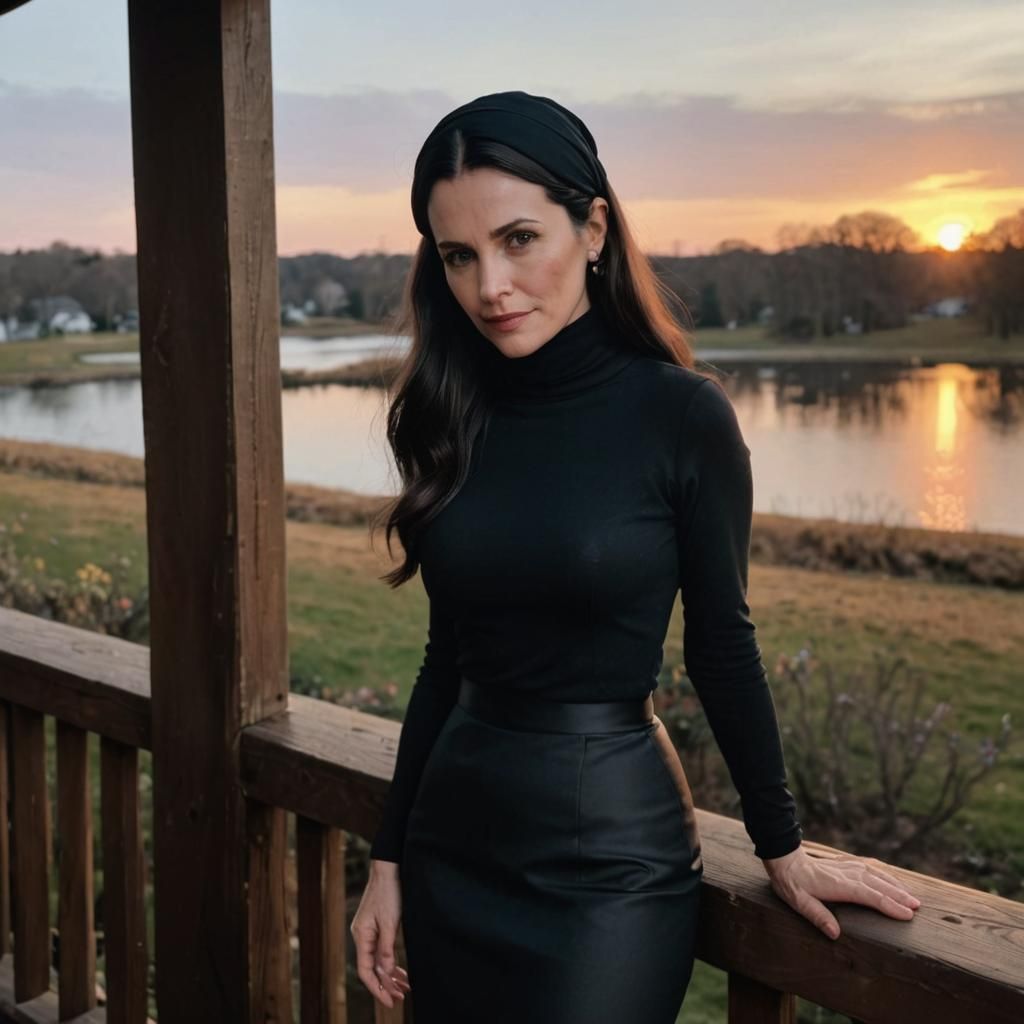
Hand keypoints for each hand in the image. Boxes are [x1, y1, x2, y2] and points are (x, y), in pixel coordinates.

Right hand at [351, 859, 410, 1008]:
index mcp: (361, 935)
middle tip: (401, 997)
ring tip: (405, 987)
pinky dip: (391, 961)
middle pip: (372, 968)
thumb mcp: (390, 921)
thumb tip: (386, 973)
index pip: (366, 971)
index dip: (377, 988)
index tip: (390, 1001)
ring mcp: (369, 931)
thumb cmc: (388, 892)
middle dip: (386, 984)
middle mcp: (362, 936)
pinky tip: (400, 970)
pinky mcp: (377, 926)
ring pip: (378, 960)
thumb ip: (386, 948)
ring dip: (390, 974)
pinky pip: (382, 950)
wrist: (388, 868)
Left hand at [761, 844, 921, 939]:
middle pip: (878, 885)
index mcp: (838, 885)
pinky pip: (869, 867)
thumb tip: (835, 934)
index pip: (869, 895)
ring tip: (911, 896)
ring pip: (876, 875)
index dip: (889, 905)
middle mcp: (847, 874)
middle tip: (917, 907)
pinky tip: (891, 878)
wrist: (786, 860)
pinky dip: (883, 873)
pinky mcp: (845, 863)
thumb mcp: (800, 903)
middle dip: (898, 896)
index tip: (906, 914)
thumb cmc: (792, 884)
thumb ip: (818, 916)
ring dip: (894, 885)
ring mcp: (847, 867)